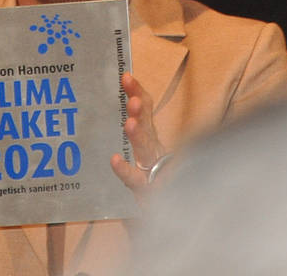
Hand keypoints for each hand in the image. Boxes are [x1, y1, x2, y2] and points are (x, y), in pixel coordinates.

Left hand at [110, 72, 165, 195]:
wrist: (172, 211)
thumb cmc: (154, 179)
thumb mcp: (145, 150)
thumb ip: (139, 128)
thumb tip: (126, 99)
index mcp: (152, 138)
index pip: (147, 110)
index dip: (138, 92)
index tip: (126, 76)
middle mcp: (153, 151)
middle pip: (147, 126)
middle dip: (140, 109)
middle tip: (133, 94)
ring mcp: (151, 171)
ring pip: (145, 150)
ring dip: (138, 136)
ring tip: (129, 123)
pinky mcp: (146, 192)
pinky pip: (135, 180)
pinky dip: (125, 170)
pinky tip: (115, 160)